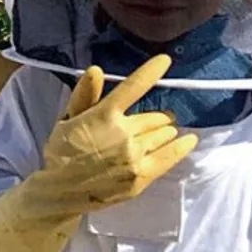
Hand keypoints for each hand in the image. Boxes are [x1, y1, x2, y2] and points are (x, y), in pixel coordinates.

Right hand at [0, 57, 196, 251]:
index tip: (165, 60)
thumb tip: (96, 70)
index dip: (151, 71)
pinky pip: (170, 156)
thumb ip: (84, 96)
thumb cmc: (63, 152)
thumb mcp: (66, 120)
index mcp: (103, 115)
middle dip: (157, 117)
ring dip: (165, 131)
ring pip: (163, 134)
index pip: (132, 87)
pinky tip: (189, 140)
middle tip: (153, 121)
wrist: (62, 192)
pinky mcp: (142, 175)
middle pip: (154, 117)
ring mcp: (135, 156)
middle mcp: (123, 133)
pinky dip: (182, 146)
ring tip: (161, 134)